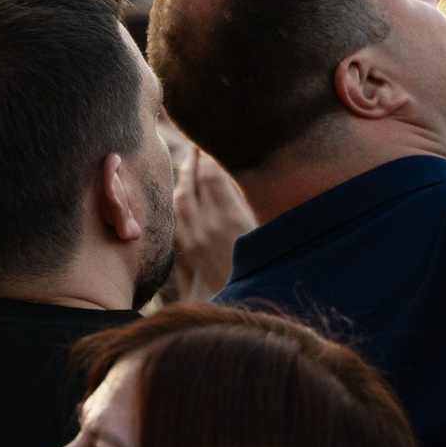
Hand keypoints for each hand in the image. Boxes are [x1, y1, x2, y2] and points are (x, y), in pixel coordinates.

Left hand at [170, 146, 255, 304]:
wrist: (251, 303)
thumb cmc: (269, 265)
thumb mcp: (268, 229)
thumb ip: (251, 202)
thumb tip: (242, 173)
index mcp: (230, 217)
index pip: (213, 175)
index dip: (212, 156)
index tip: (214, 143)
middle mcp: (207, 226)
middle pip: (192, 183)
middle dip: (194, 161)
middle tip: (199, 145)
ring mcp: (194, 241)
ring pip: (179, 201)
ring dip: (184, 179)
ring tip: (190, 165)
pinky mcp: (190, 253)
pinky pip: (177, 220)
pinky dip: (180, 202)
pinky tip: (185, 196)